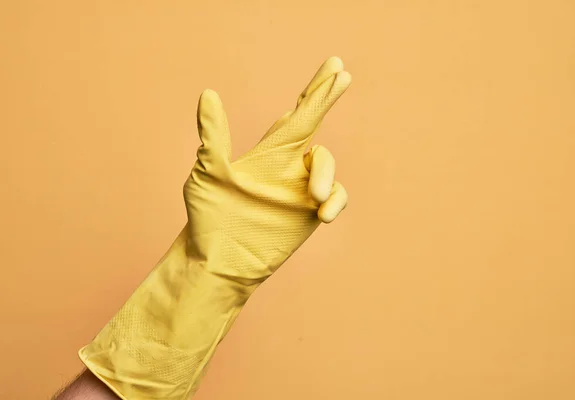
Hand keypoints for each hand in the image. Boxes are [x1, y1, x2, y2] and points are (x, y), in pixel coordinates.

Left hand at [183, 57, 350, 281]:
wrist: (221, 261)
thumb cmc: (209, 217)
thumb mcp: (208, 173)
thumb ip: (214, 136)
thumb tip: (208, 93)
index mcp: (268, 151)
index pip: (298, 113)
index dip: (317, 90)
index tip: (336, 66)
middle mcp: (288, 164)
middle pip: (315, 124)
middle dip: (326, 98)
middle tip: (343, 75)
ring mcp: (302, 189)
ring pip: (328, 163)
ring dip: (324, 173)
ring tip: (313, 197)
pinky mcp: (312, 213)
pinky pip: (337, 196)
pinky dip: (335, 200)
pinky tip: (322, 212)